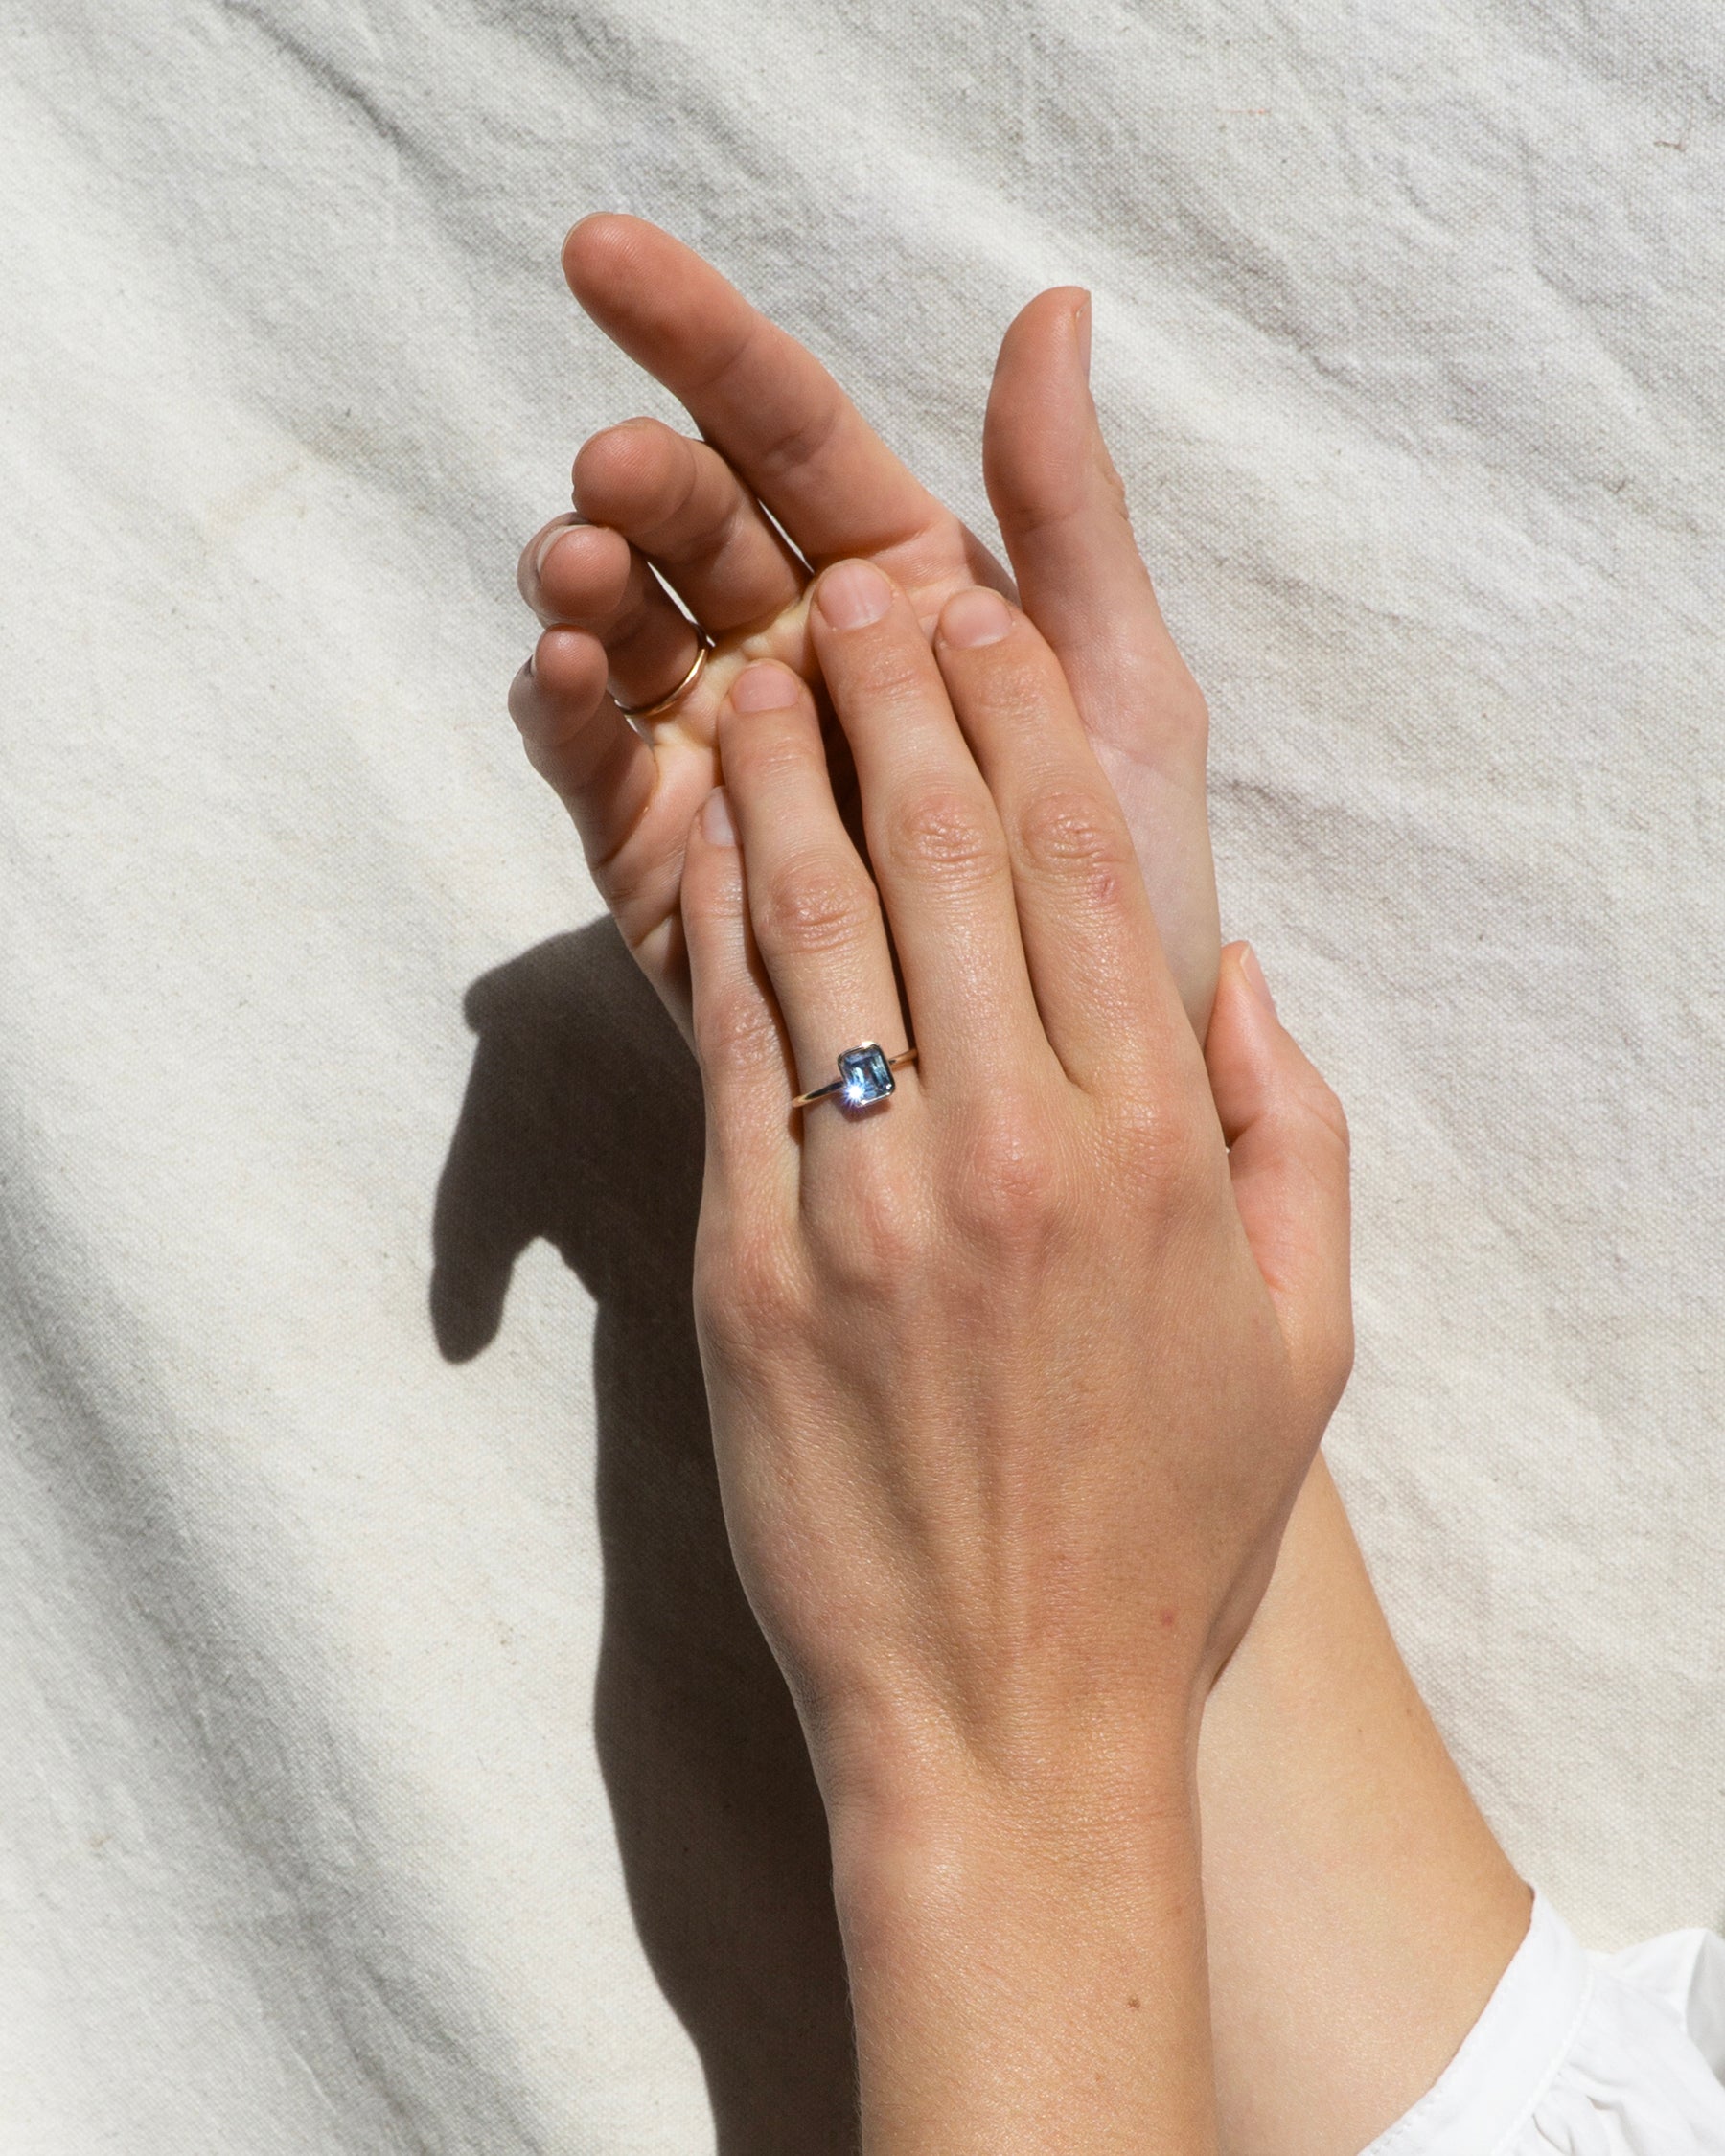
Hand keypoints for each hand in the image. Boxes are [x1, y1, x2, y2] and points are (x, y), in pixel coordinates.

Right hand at [509, 216, 1217, 1039]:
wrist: (1085, 1091)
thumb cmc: (1121, 893)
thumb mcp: (1119, 691)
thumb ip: (1069, 513)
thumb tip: (1052, 306)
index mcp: (905, 593)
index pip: (791, 437)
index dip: (702, 339)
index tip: (602, 254)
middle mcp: (801, 656)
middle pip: (697, 526)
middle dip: (648, 479)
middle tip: (619, 472)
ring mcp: (724, 751)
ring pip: (629, 629)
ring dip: (592, 580)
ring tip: (582, 563)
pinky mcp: (665, 858)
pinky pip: (598, 762)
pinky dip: (569, 708)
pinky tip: (565, 668)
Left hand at [678, 562, 1351, 2148]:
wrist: (1008, 1710)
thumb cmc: (1164, 1526)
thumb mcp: (1303, 1337)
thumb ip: (1294, 1133)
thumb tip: (1238, 969)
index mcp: (1155, 1147)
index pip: (1082, 871)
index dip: (1024, 720)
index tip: (983, 612)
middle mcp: (1016, 1144)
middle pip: (944, 855)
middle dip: (899, 690)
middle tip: (859, 576)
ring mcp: (869, 1199)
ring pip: (821, 919)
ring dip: (792, 763)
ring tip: (770, 653)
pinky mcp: (750, 1263)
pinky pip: (726, 1043)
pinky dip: (710, 914)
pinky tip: (701, 819)